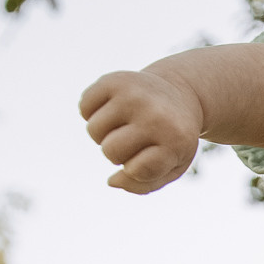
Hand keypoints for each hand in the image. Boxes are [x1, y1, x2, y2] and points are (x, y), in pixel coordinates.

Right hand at [80, 69, 204, 193]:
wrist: (179, 94)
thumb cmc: (172, 138)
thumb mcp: (171, 166)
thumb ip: (144, 185)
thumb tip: (112, 181)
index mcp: (176, 139)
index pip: (136, 170)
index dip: (136, 169)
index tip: (151, 156)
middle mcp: (156, 114)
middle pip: (110, 152)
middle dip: (118, 153)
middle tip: (137, 138)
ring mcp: (134, 94)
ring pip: (94, 131)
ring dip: (104, 133)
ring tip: (125, 123)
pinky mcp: (114, 79)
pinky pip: (84, 107)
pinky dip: (92, 112)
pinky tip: (114, 107)